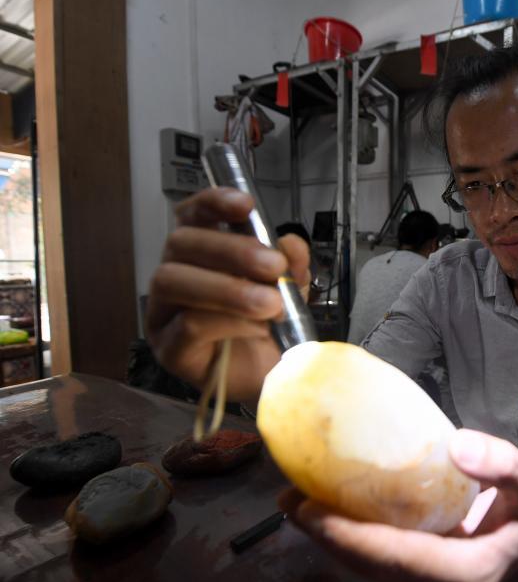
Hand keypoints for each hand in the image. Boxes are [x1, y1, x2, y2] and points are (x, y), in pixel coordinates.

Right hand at [146, 188, 310, 400]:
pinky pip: (187, 326)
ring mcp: (164, 313)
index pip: (191, 215)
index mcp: (198, 254)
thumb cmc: (268, 327)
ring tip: (270, 303)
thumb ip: (290, 264)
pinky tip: (256, 327)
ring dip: (228, 288)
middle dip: (230, 250)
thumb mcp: (289, 289)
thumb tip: (290, 244)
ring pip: (174, 281)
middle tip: (273, 267)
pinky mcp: (169, 350)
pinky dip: (227, 322)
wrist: (271, 378)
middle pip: (181, 244)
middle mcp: (173, 276)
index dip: (213, 203)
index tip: (246, 206)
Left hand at [280, 429, 517, 581]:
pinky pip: (377, 560)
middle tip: (290, 500)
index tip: (310, 509)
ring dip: (330, 539)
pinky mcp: (418, 574)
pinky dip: (348, 538)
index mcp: (468, 574)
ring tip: (295, 503)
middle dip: (328, 538)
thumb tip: (457, 445)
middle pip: (374, 568)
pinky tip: (325, 511)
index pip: (398, 559)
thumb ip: (503, 465)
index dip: (350, 537)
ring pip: (370, 568)